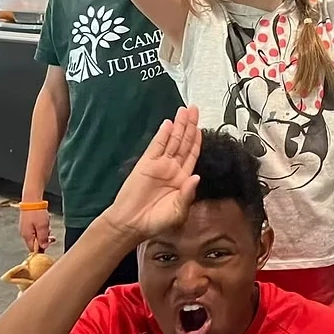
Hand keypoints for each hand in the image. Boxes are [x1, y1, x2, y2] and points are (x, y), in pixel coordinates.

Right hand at [18, 207, 52, 253]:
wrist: (31, 199)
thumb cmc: (36, 212)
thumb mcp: (42, 227)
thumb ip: (43, 238)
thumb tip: (43, 247)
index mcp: (27, 236)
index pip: (33, 249)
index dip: (41, 249)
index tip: (48, 245)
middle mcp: (24, 233)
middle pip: (36, 242)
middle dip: (44, 239)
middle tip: (51, 235)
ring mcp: (26, 228)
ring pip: (37, 235)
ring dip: (44, 232)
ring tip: (47, 224)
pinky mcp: (28, 223)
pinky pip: (36, 229)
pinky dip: (42, 227)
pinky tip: (45, 220)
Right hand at [101, 106, 201, 240]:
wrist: (131, 224)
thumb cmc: (156, 222)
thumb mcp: (178, 211)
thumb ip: (187, 194)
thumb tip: (196, 177)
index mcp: (182, 179)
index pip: (192, 155)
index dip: (197, 140)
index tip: (202, 127)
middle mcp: (172, 169)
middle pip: (184, 142)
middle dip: (190, 125)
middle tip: (194, 109)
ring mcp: (159, 165)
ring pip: (172, 141)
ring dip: (179, 126)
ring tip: (184, 111)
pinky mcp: (146, 164)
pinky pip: (156, 146)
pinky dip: (162, 135)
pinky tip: (168, 124)